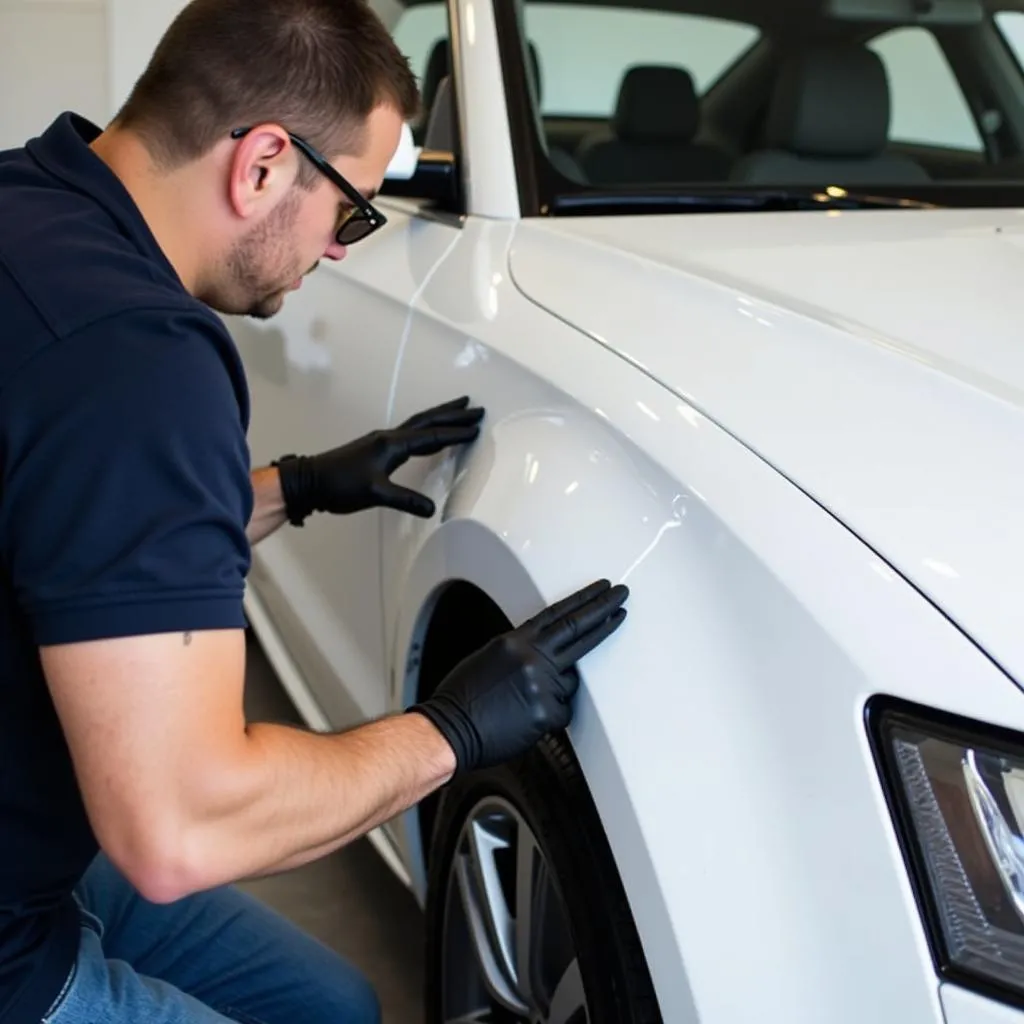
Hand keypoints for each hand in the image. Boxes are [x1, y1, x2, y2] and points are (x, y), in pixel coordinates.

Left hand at [274, 397, 483, 524]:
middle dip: (452, 414)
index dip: (454, 434)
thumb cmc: (341, 486)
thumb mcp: (375, 494)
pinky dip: (426, 428)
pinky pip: (410, 432)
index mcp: (392, 445)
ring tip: (458, 409)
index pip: (430, 436)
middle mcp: (389, 437)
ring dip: (440, 416)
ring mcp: (382, 441)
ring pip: (418, 423)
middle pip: (427, 420)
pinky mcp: (377, 448)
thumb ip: (404, 500)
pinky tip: (429, 434)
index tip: (476, 428)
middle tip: (476, 407)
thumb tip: (433, 509)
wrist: (310, 481)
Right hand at [409, 579, 629, 773]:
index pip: (559, 613)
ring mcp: (543, 684)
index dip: (584, 600)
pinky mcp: (548, 712)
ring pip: (570, 681)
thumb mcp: (490, 657)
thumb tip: (547, 649)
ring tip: (523, 703)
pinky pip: (562, 711)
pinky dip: (550, 715)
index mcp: (515, 641)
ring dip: (557, 690)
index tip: (603, 590)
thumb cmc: (464, 698)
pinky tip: (525, 720)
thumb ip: (522, 649)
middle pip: (578, 628)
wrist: (450, 731)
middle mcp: (531, 657)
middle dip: (604, 610)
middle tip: (622, 596)